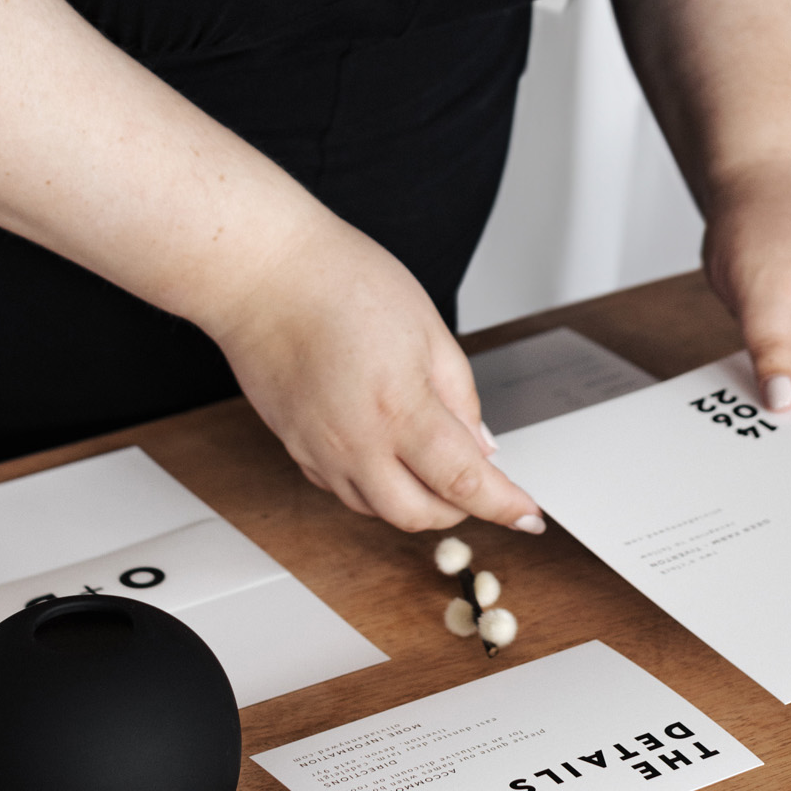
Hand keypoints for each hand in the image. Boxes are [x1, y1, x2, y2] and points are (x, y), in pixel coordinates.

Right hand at [205, 212, 546, 534]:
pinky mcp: (294, 447)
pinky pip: (341, 489)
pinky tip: (385, 454)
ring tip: (431, 465)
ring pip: (376, 509)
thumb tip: (480, 445)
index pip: (465, 482)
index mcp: (401, 409)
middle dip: (458, 510)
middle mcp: (357, 443)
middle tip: (479, 484)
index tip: (527, 517)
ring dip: (413, 501)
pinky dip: (373, 486)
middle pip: (418, 515)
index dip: (504, 506)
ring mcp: (319, 451)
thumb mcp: (428, 327)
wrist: (264, 272)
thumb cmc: (340, 281)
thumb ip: (460, 394)